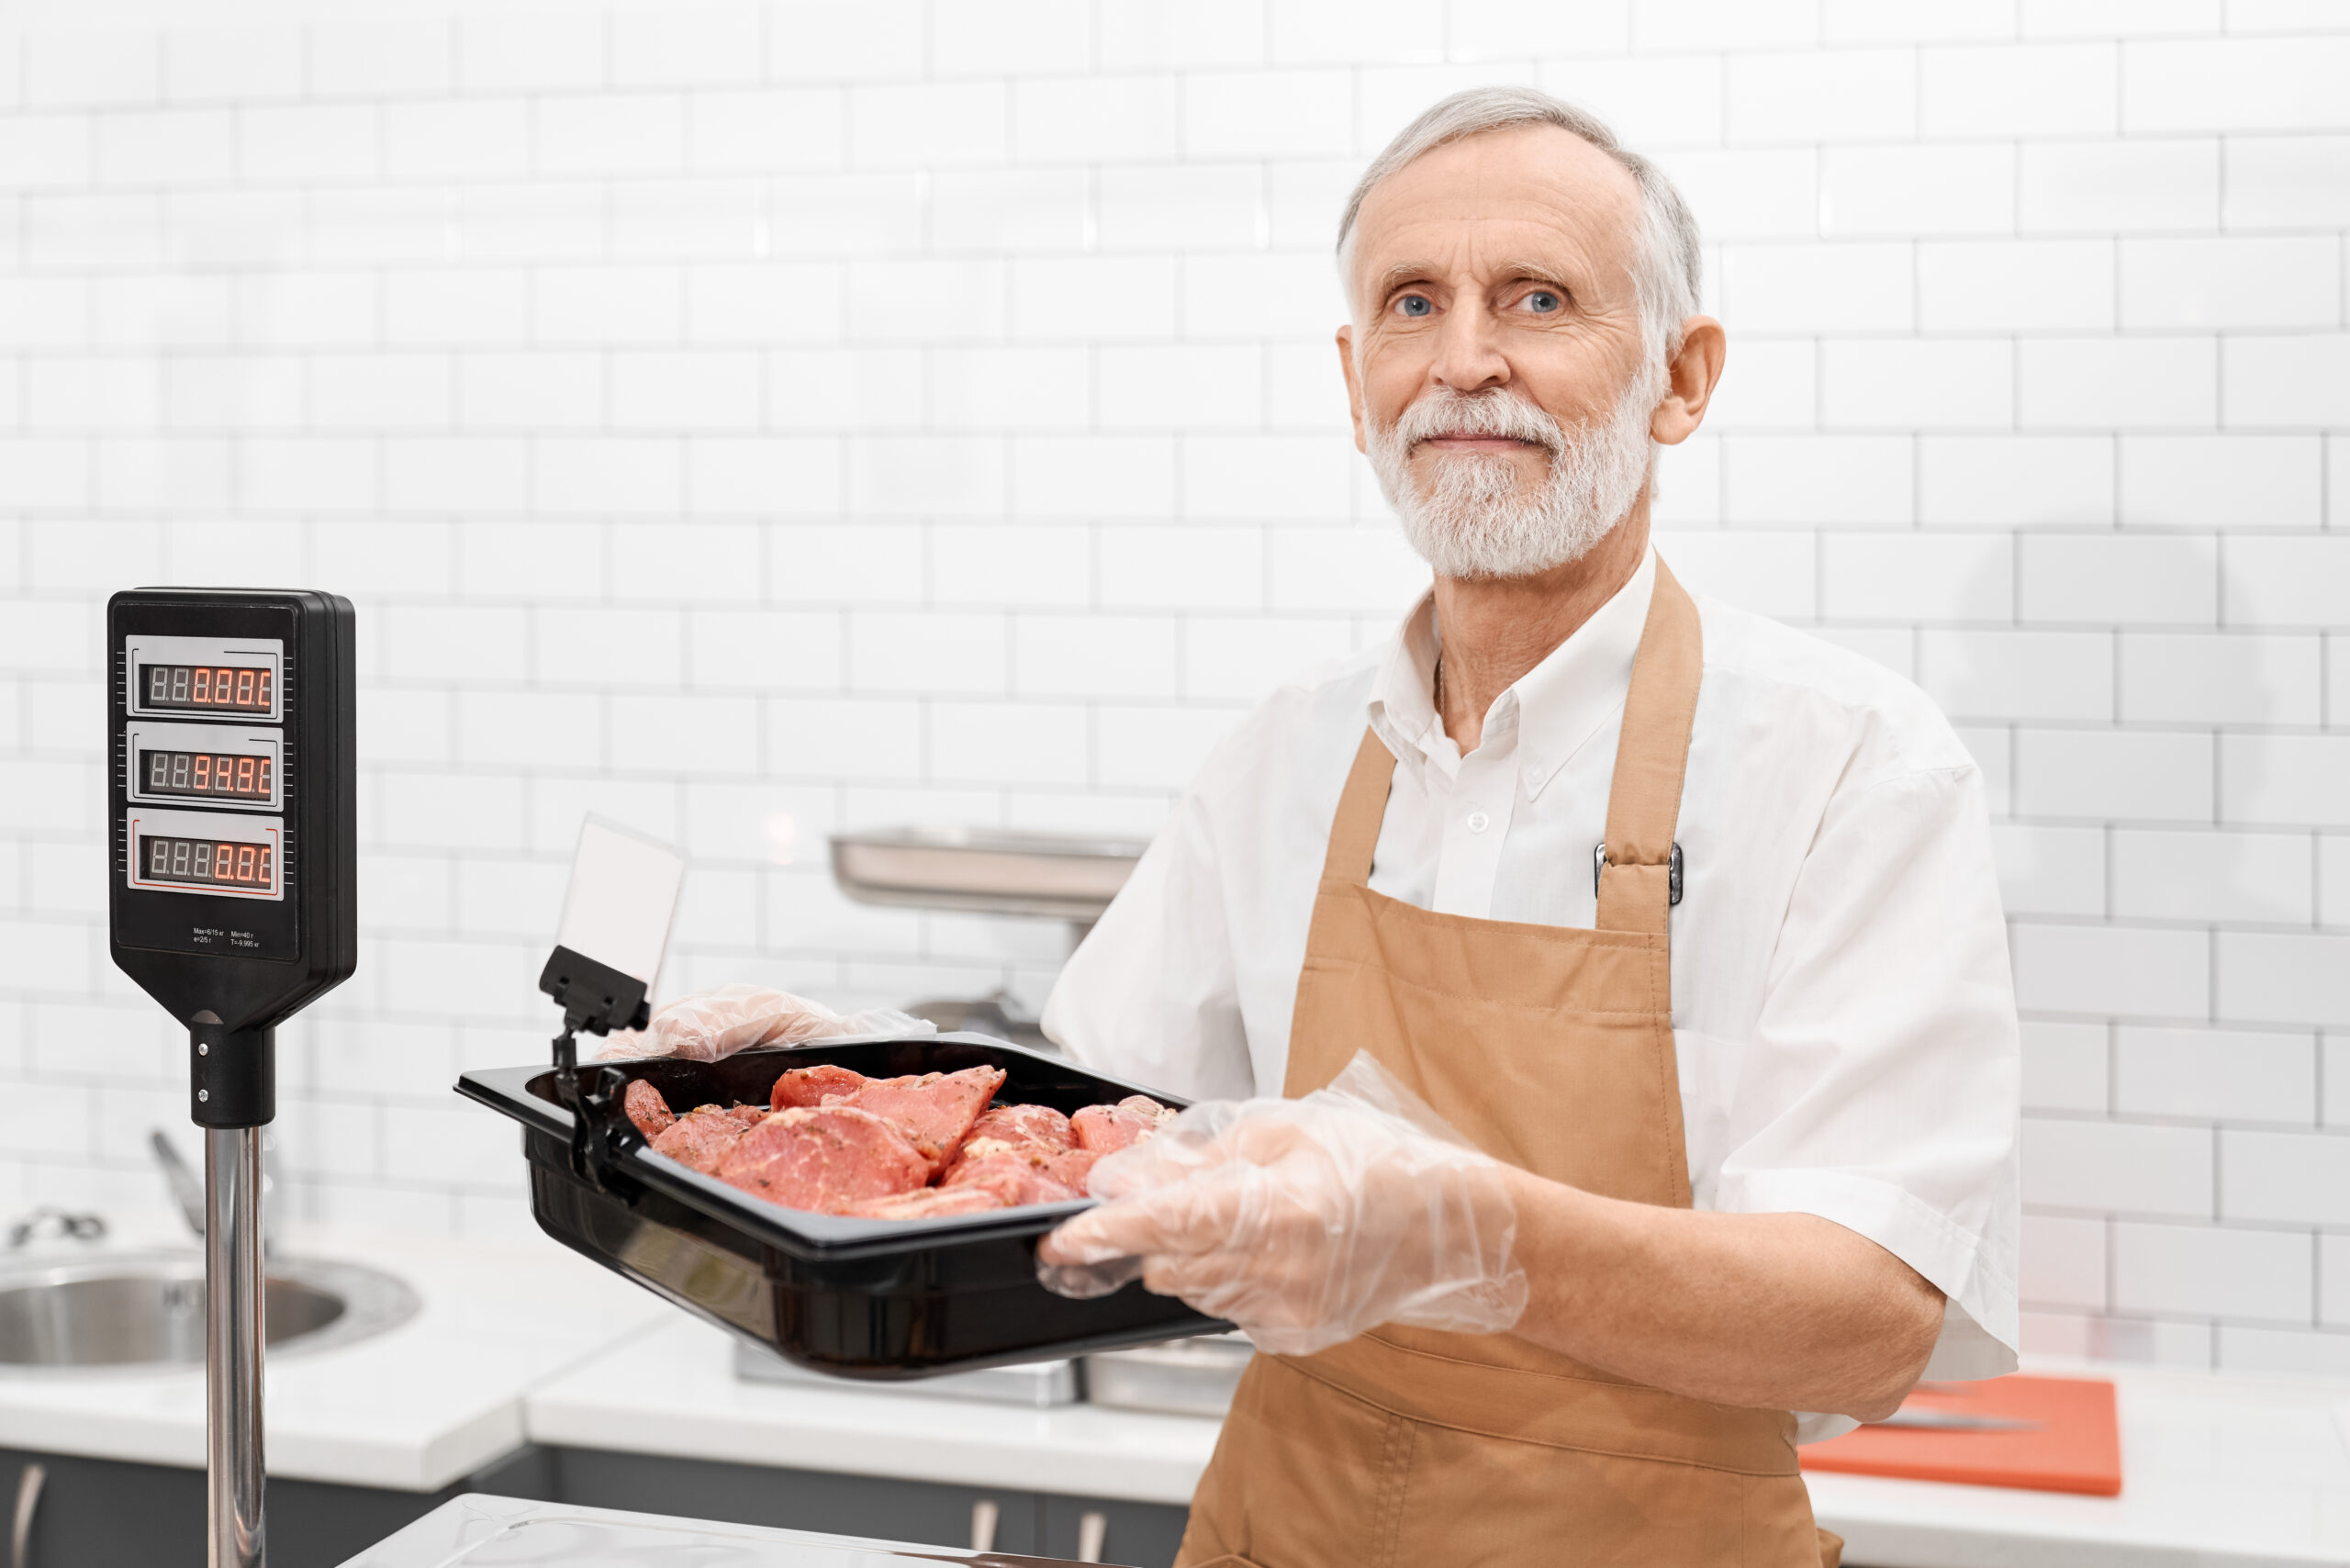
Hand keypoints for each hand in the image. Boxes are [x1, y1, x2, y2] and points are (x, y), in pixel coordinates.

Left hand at [1037, 1057, 1526, 1354]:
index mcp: (1278, 1209)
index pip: (1169, 1225)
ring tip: (1248, 1217)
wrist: (1449, 1228)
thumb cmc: (1374, 1164)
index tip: (1063, 1238)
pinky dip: (1227, 1278)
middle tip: (1181, 1196)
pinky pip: (1226, 1307)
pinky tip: (1270, 1250)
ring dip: (1193, 1254)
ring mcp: (1286, 1311)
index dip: (1107, 1232)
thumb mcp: (1284, 1130)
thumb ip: (1200, 1157)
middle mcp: (1279, 1270)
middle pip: (1168, 1263)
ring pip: (1192, 1288)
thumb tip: (1127, 1178)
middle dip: (1154, 1233)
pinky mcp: (1291, 1335)